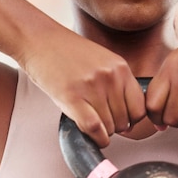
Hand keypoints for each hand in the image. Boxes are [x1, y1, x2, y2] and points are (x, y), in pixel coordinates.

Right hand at [21, 26, 145, 147]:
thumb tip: (127, 117)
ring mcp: (92, 87)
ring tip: (90, 123)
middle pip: (125, 120)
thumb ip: (115, 83)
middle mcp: (110, 77)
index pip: (140, 107)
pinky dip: (96, 138)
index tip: (121, 121)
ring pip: (110, 126)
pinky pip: (94, 127)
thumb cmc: (64, 51)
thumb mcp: (101, 60)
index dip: (131, 120)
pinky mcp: (72, 97)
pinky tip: (91, 136)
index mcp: (120, 67)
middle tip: (101, 122)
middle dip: (114, 127)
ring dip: (102, 132)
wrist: (37, 39)